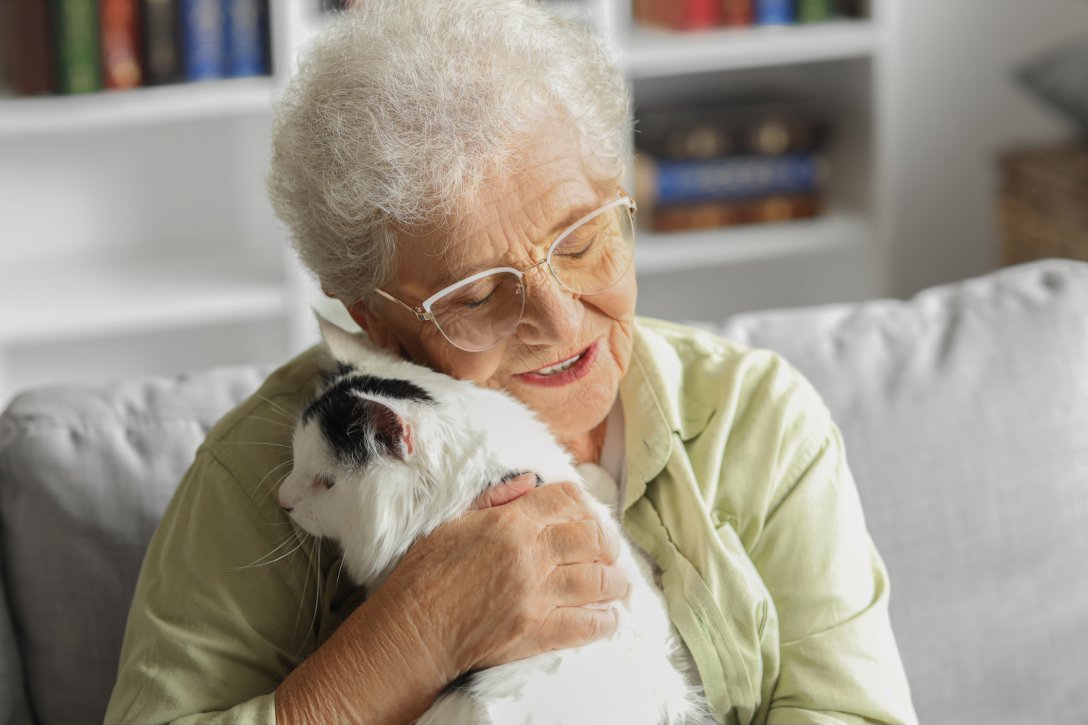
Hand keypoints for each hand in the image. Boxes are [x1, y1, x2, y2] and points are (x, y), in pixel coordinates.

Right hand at [375, 475, 628, 678]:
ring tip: (617, 584)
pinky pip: (587, 624)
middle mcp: (530, 553)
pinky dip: (605, 621)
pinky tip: (608, 618)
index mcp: (510, 522)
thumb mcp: (454, 523)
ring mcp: (537, 594)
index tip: (588, 517)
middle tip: (610, 551)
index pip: (566, 499)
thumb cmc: (424, 576)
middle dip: (607, 543)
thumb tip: (531, 481)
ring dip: (615, 582)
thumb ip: (496, 500)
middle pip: (592, 538)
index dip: (584, 505)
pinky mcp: (538, 632)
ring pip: (598, 580)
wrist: (411, 630)